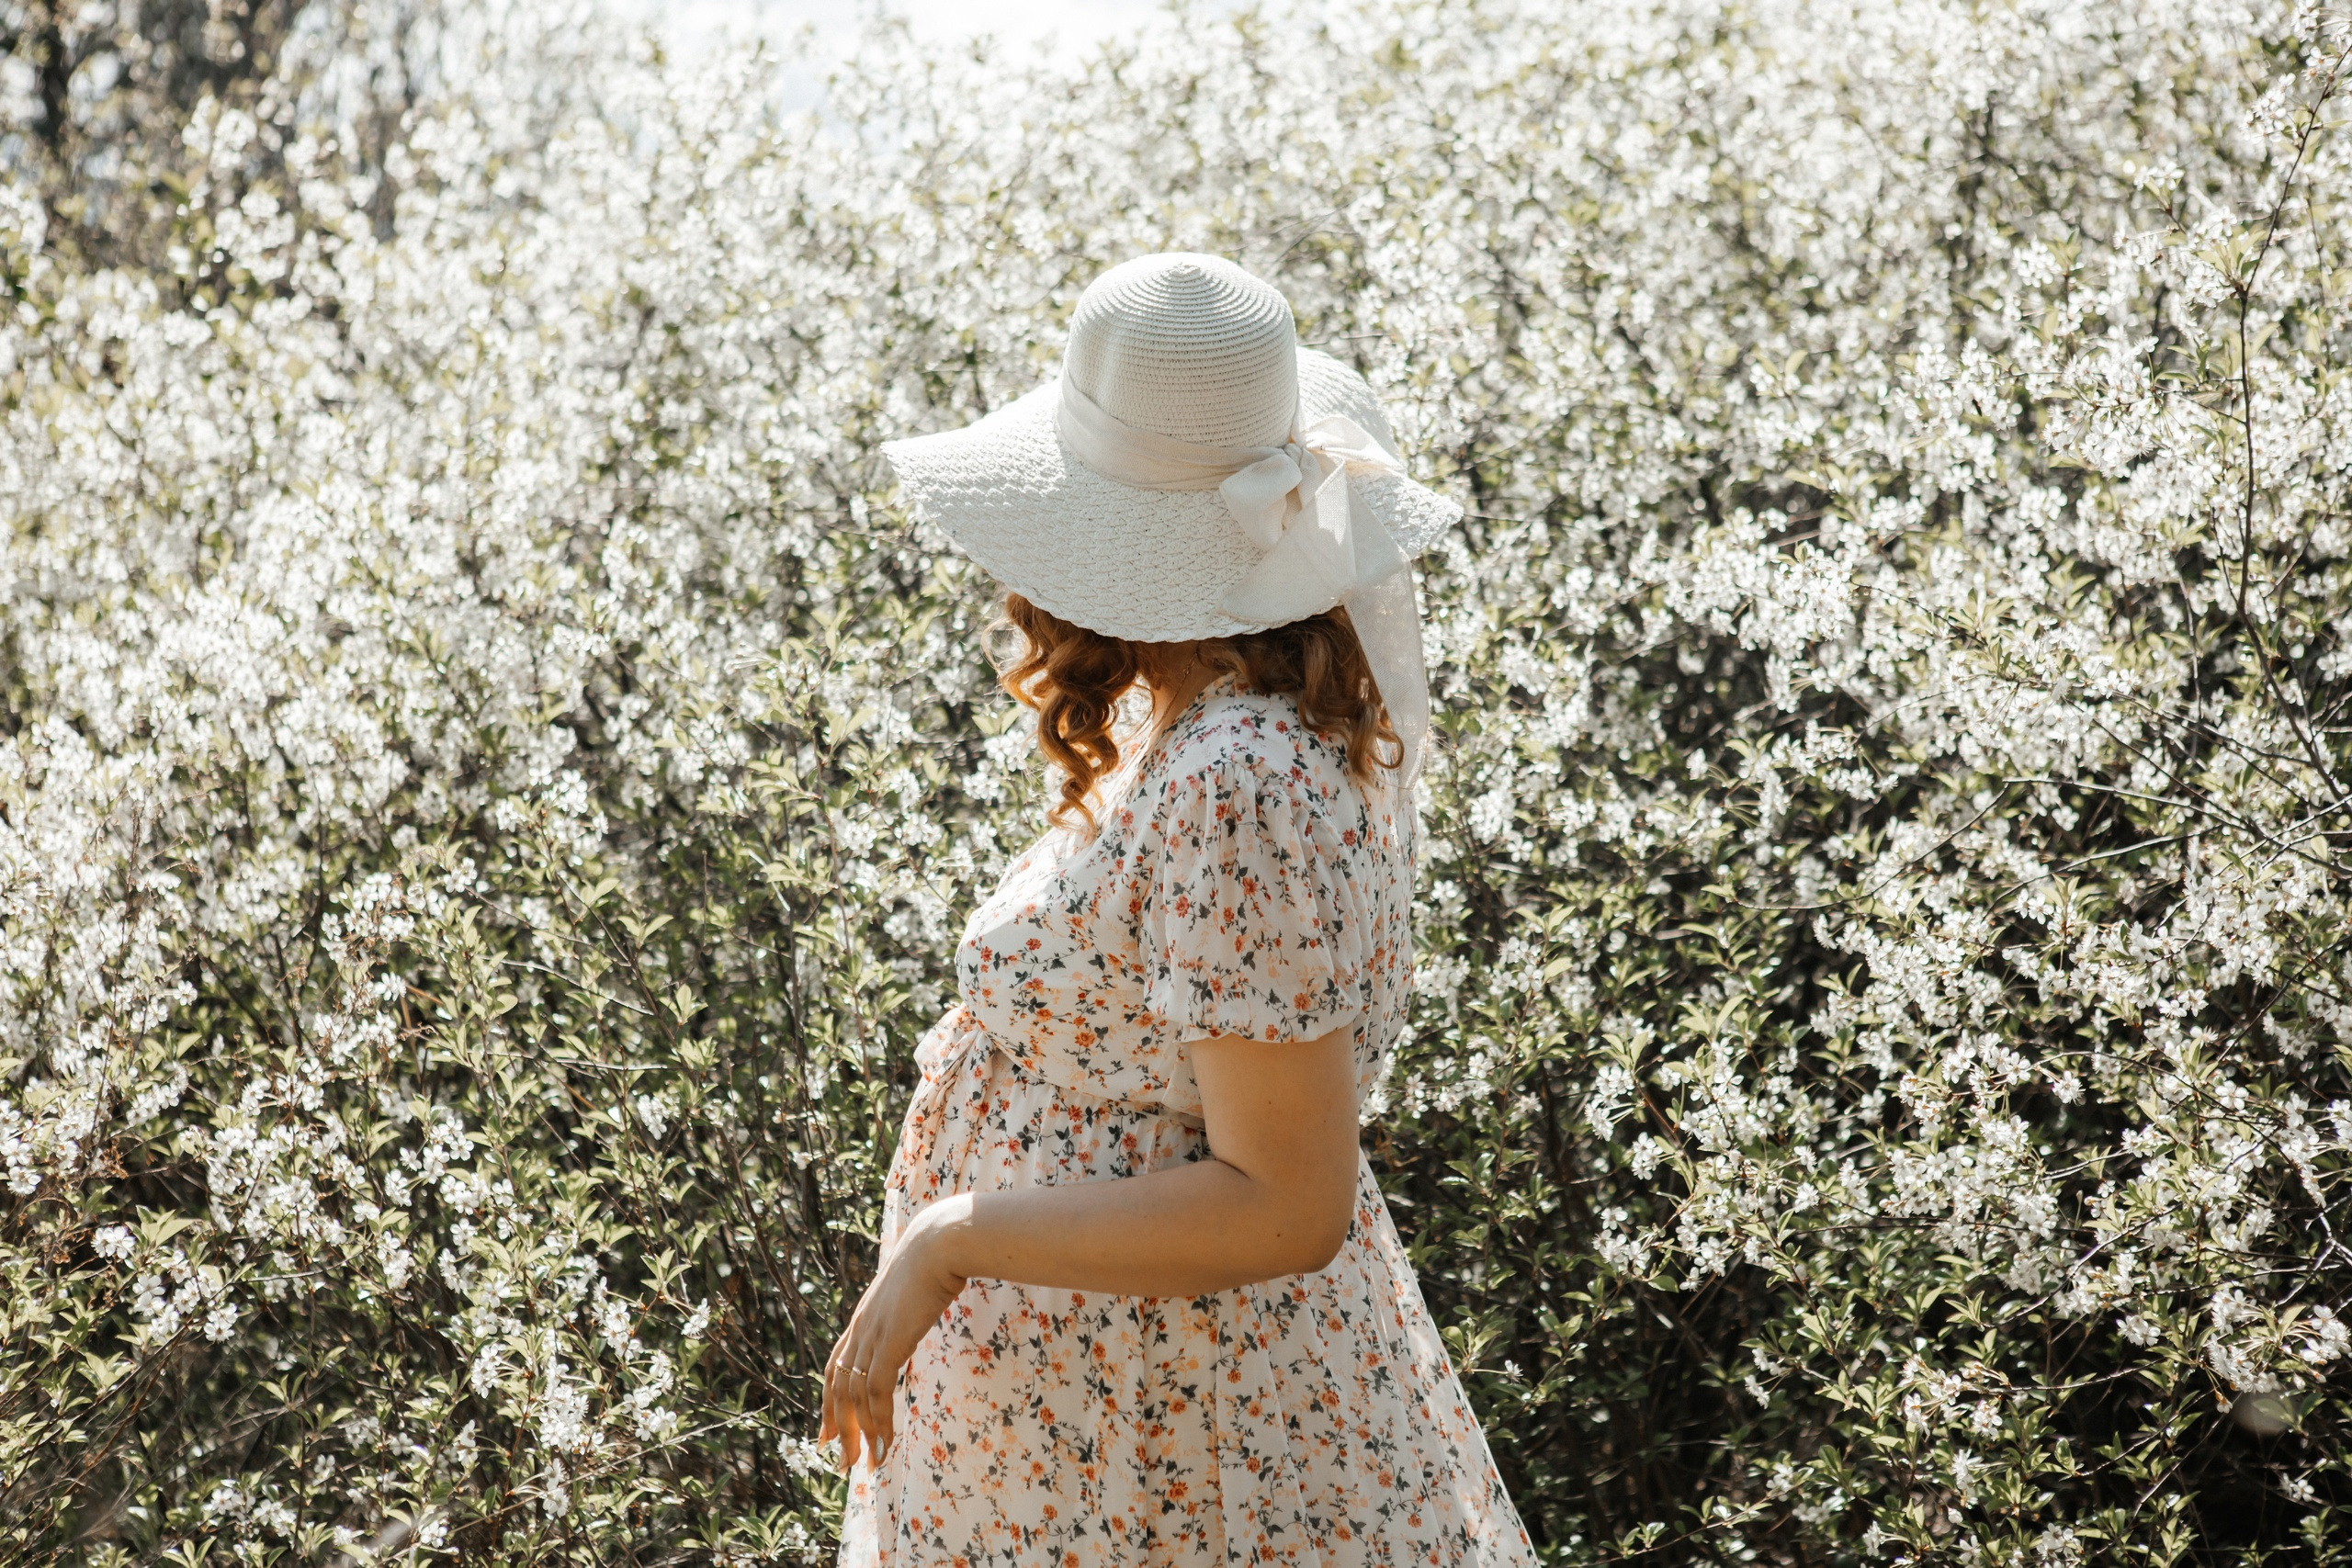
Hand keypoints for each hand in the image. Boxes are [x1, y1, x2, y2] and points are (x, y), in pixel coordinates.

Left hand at [817, 1194, 970, 1472]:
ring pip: (855, 1398)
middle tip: (844, 1463)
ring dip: (862, 1434)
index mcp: (864, 1317)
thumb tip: (922, 1301)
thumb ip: (909, 1302)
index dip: (830, 1402)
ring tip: (870, 1464)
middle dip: (841, 1429)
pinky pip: (877, 1394)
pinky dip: (879, 1423)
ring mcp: (871, 1336)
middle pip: (839, 1389)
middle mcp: (860, 1330)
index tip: (829, 1432)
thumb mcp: (916, 1284)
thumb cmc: (938, 1256)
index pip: (836, 1368)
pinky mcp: (888, 1343)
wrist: (940, 1242)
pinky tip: (887, 1444)